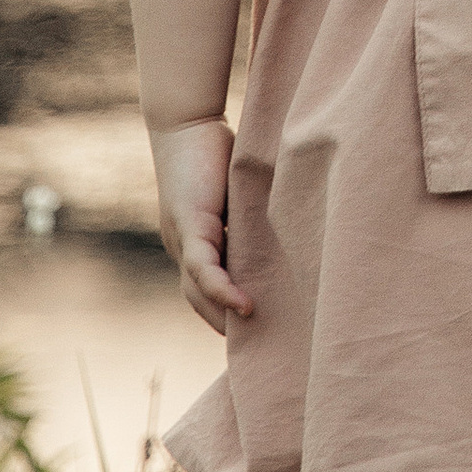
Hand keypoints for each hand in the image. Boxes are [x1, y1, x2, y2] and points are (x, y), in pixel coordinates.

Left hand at [150, 115, 252, 331]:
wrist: (186, 119)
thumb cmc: (214, 149)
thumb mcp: (238, 194)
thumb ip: (252, 219)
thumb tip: (290, 234)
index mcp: (194, 243)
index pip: (206, 291)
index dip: (226, 313)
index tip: (257, 335)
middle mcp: (183, 248)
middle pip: (199, 302)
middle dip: (224, 327)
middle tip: (260, 351)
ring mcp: (182, 239)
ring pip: (198, 292)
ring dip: (224, 317)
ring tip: (255, 340)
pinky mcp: (188, 224)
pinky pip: (203, 268)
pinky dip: (222, 289)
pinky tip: (244, 307)